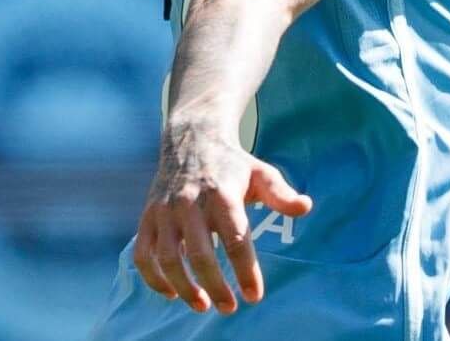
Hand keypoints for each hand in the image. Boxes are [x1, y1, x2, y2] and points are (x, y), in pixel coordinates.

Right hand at [133, 119, 311, 313]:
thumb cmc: (233, 165)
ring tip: (202, 306)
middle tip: (230, 308)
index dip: (245, 271)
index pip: (236, 239)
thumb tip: (305, 207)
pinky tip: (172, 293)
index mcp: (222, 194)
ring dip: (184, 287)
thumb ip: (281, 193)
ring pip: (168, 259)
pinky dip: (153, 279)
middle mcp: (190, 204)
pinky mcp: (147, 219)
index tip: (254, 296)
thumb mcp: (261, 173)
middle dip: (215, 286)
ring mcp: (164, 212)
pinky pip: (143, 255)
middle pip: (201, 255)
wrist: (192, 141)